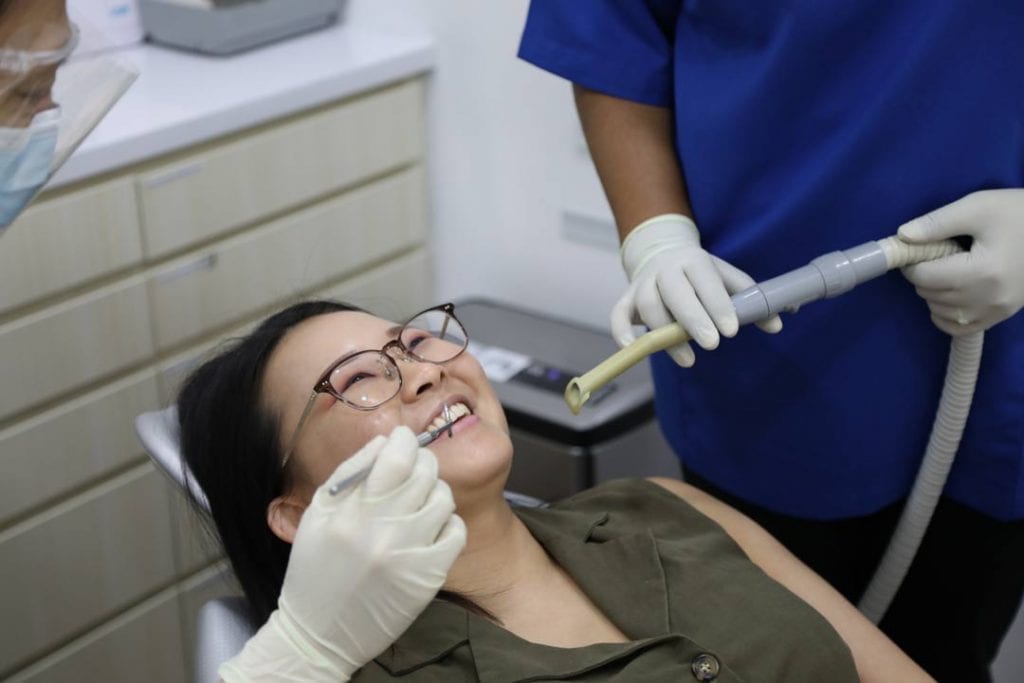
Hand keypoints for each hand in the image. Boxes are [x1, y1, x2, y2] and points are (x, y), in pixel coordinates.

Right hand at [220, 426, 465, 681]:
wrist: (319, 635)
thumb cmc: (315, 569)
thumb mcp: (318, 514)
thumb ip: (350, 472)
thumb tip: (385, 441)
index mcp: (353, 512)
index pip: (397, 457)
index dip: (404, 440)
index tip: (403, 440)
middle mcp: (385, 530)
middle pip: (425, 472)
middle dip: (420, 463)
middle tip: (411, 471)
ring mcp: (411, 554)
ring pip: (444, 498)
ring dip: (433, 492)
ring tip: (416, 503)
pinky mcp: (429, 576)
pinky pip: (456, 531)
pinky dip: (446, 523)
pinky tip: (428, 529)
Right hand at [610, 214, 781, 366]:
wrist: (662, 254)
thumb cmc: (702, 275)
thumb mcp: (728, 279)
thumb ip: (751, 299)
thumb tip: (778, 323)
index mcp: (694, 261)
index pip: (706, 281)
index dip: (718, 305)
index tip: (732, 330)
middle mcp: (665, 270)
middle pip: (675, 293)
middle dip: (693, 319)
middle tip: (713, 345)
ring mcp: (643, 284)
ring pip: (648, 306)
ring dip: (664, 334)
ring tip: (688, 359)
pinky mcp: (626, 299)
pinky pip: (617, 314)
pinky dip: (621, 331)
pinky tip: (632, 349)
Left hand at [899, 189, 1023, 335]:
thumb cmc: (1019, 213)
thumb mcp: (978, 207)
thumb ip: (937, 223)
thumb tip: (902, 237)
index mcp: (982, 271)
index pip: (925, 277)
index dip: (912, 263)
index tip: (918, 249)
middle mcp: (989, 299)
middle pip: (930, 295)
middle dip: (924, 275)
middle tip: (937, 255)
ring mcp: (997, 311)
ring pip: (939, 312)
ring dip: (933, 293)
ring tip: (950, 269)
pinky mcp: (1002, 316)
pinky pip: (958, 327)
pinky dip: (945, 314)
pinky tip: (951, 293)